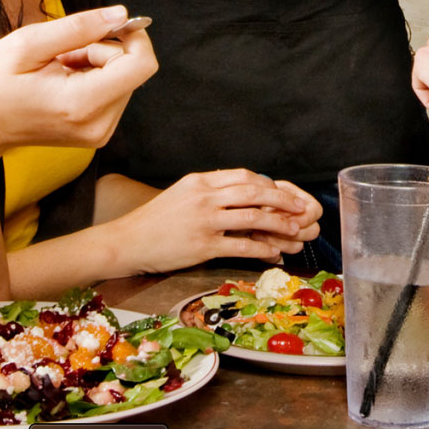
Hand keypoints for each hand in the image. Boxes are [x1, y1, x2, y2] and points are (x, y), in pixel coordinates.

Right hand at [0, 6, 158, 161]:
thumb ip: (79, 27)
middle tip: (62, 53)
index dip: (133, 36)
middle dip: (103, 49)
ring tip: (57, 68)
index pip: (141, 64)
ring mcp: (98, 132)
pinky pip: (112, 92)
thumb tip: (120, 14)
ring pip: (123, 79)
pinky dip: (93, 78)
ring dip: (96, 63)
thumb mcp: (28, 44)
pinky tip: (61, 80)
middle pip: (131, 69)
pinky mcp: (97, 132)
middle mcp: (97, 124)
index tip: (109, 24)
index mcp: (82, 103)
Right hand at [110, 170, 322, 273]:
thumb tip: (237, 192)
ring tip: (294, 230)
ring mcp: (204, 221)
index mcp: (200, 181)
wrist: (127, 242)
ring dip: (278, 224)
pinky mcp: (203, 245)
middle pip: (253, 192)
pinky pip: (241, 246)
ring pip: (252, 217)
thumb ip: (208, 192)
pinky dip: (262, 249)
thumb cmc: (154, 221)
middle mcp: (204, 197)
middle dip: (282, 199)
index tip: (282, 192)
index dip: (267, 183)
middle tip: (300, 208)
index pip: (243, 175)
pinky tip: (274, 253)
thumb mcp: (181, 194)